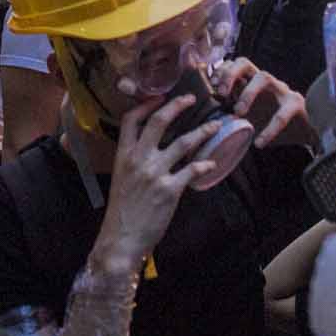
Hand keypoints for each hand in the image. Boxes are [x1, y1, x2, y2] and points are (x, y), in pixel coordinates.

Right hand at [94, 94, 220, 273]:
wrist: (121, 239)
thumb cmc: (121, 211)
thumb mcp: (121, 179)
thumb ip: (134, 161)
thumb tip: (151, 150)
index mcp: (123, 155)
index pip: (131, 119)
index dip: (146, 104)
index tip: (159, 96)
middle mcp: (138, 159)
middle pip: (159, 121)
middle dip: (177, 106)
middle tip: (190, 98)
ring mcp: (155, 173)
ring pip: (183, 142)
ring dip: (202, 131)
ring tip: (214, 126)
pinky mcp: (170, 190)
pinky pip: (192, 169)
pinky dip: (204, 164)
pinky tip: (211, 163)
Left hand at [213, 59, 311, 147]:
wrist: (306, 134)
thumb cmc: (273, 123)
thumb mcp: (251, 115)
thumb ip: (233, 108)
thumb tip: (209, 112)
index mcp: (252, 83)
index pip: (233, 65)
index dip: (220, 72)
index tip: (210, 86)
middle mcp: (266, 82)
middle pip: (245, 62)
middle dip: (229, 74)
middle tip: (221, 93)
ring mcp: (282, 90)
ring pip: (264, 77)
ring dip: (247, 93)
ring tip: (238, 113)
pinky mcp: (297, 104)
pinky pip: (283, 113)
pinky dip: (270, 129)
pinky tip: (260, 142)